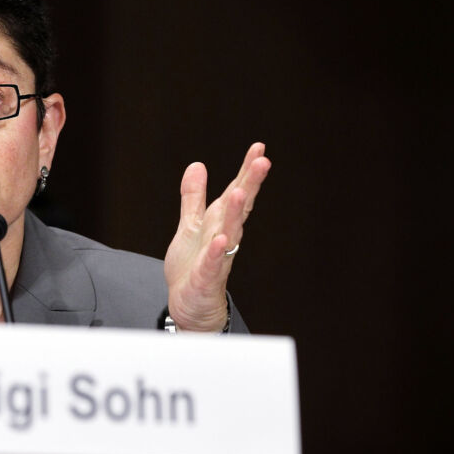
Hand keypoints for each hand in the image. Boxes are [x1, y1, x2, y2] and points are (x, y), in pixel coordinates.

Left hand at [164, 143, 270, 331]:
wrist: (189, 305)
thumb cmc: (192, 265)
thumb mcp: (190, 224)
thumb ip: (194, 197)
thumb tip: (198, 165)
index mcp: (219, 222)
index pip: (236, 192)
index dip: (246, 171)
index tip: (259, 148)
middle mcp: (224, 237)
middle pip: (239, 208)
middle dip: (250, 185)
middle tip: (263, 161)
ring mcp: (217, 257)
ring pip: (229, 233)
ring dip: (235, 213)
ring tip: (239, 192)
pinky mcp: (206, 277)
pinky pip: (212, 263)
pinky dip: (216, 252)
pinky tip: (220, 240)